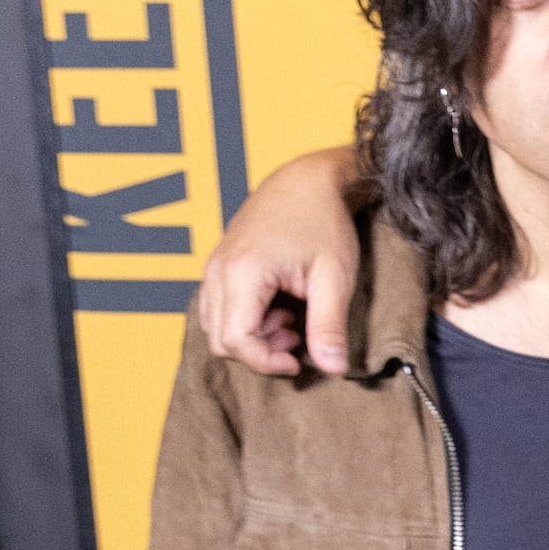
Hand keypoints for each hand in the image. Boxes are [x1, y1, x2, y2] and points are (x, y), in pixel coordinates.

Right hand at [197, 155, 366, 376]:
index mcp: (242, 272)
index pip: (236, 342)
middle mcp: (218, 270)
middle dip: (261, 351)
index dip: (267, 362)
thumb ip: (329, 326)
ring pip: (217, 326)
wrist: (309, 181)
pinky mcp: (220, 266)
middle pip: (220, 340)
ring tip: (294, 318)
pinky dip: (247, 320)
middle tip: (300, 335)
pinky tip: (280, 307)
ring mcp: (214, 267)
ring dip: (254, 336)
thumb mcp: (334, 278)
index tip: (299, 360)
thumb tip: (331, 369)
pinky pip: (220, 309)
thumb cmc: (323, 222)